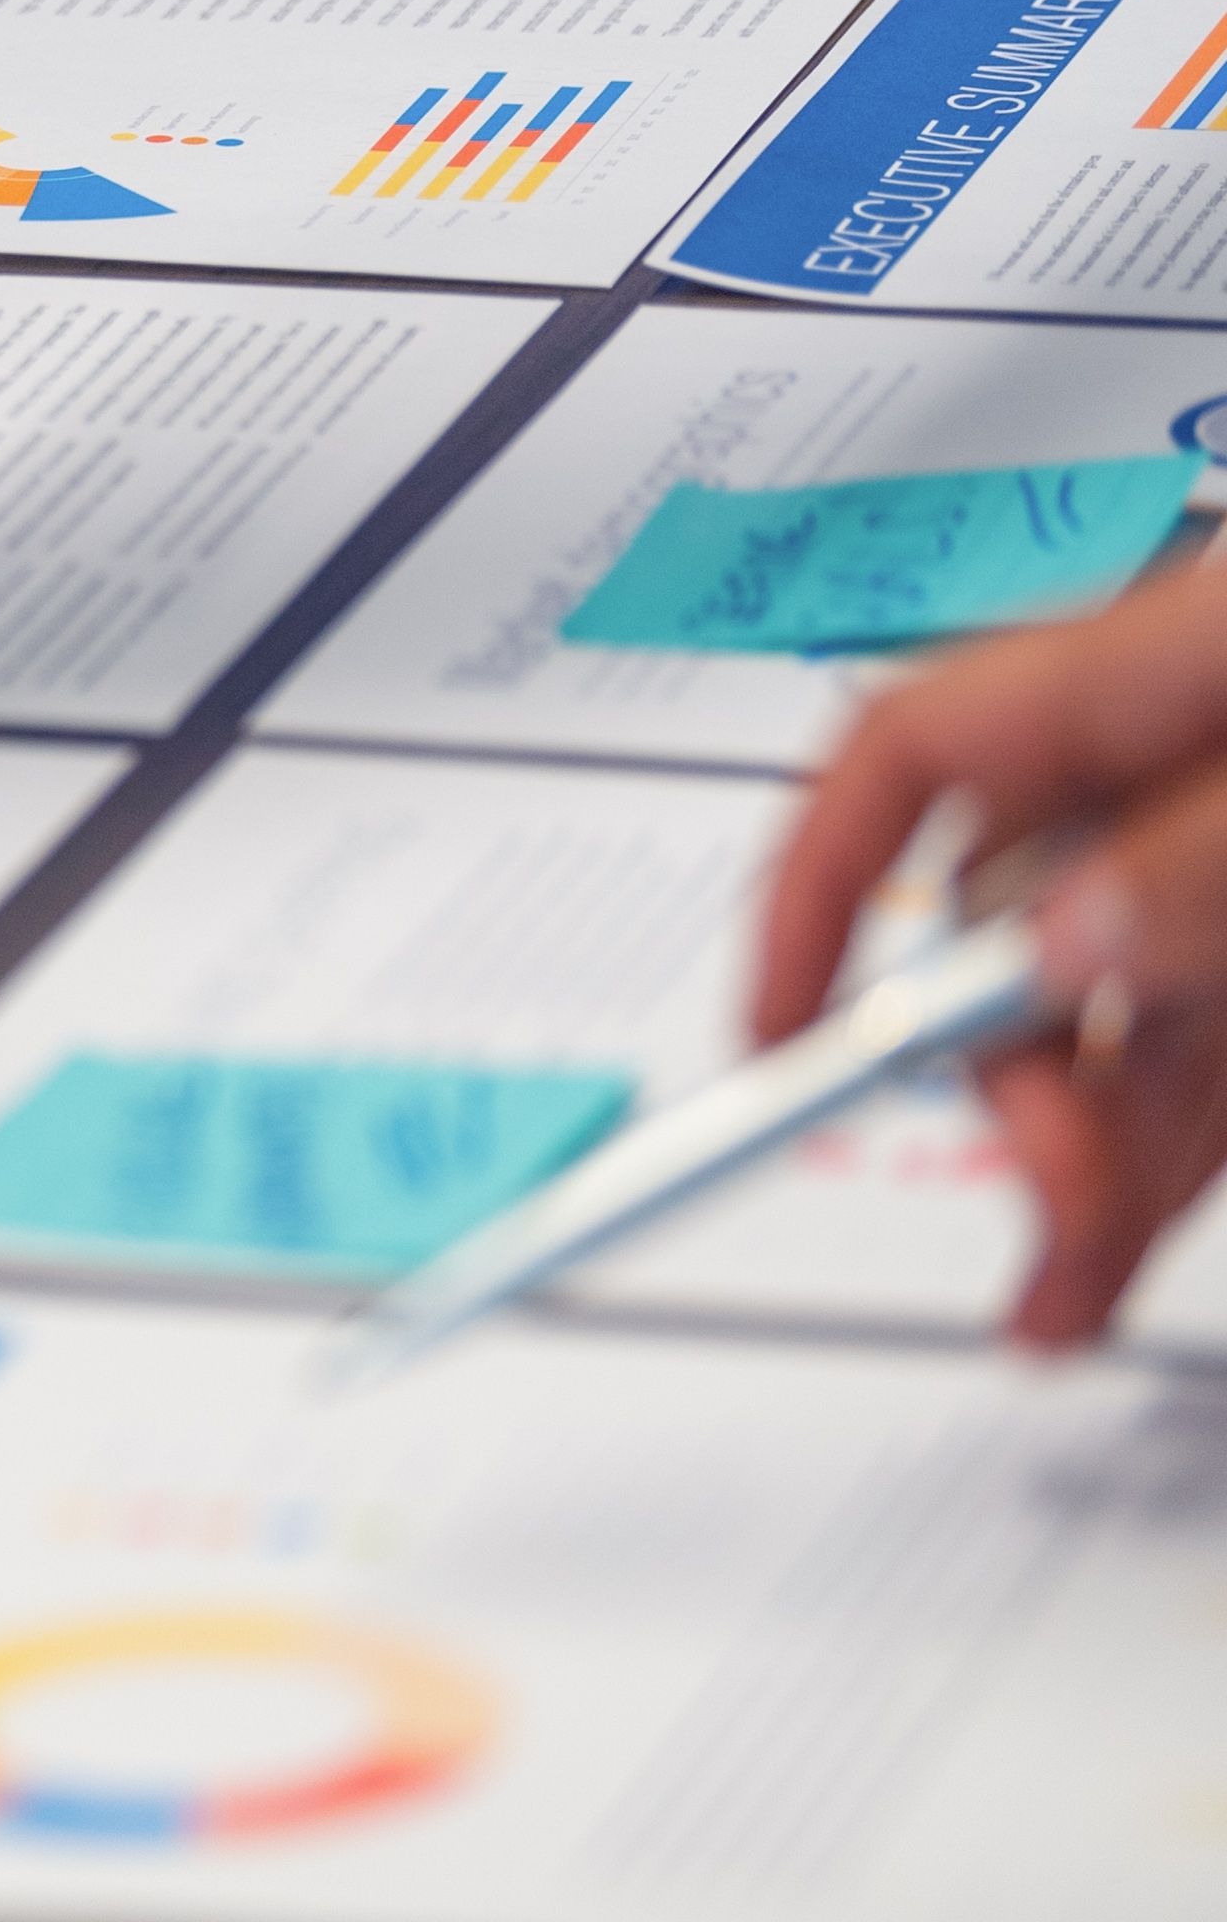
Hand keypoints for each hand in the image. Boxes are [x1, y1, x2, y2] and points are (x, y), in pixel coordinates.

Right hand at [757, 555, 1226, 1345]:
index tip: (778, 1038)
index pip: (907, 756)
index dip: (815, 894)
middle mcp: (1177, 769)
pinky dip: (1154, 1163)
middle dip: (1003, 1081)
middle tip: (1045, 1193)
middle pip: (1009, 926)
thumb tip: (1064, 941)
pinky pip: (1201, 1066)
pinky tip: (1107, 1248)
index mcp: (1157, 670)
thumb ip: (1201, 860)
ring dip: (1078, 1165)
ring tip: (1059, 1292)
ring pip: (1109, 1024)